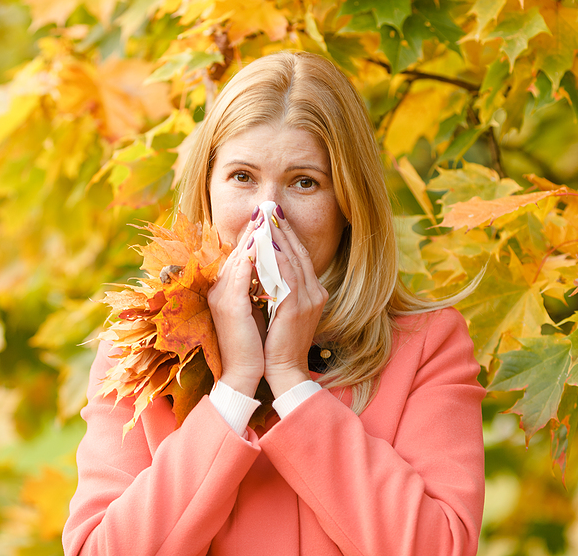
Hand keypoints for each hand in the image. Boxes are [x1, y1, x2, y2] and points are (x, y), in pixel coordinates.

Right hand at [207, 214, 265, 396]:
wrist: (246, 373)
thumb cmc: (255, 345)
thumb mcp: (257, 309)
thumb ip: (261, 287)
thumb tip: (274, 268)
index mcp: (226, 289)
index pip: (240, 254)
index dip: (255, 234)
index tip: (269, 217)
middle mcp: (219, 288)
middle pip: (238, 249)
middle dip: (255, 228)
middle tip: (269, 206)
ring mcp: (222, 294)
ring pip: (239, 255)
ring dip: (255, 234)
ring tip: (269, 216)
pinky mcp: (229, 303)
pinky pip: (241, 271)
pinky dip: (253, 254)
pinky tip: (265, 241)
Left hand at [263, 207, 327, 396]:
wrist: (283, 370)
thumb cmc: (277, 343)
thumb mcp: (280, 309)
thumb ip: (278, 286)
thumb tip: (263, 264)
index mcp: (312, 292)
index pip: (299, 256)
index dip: (287, 235)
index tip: (274, 215)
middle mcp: (314, 292)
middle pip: (299, 252)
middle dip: (283, 228)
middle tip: (270, 207)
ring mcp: (308, 299)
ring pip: (292, 260)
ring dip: (277, 238)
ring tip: (265, 218)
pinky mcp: (296, 308)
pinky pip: (285, 276)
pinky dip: (275, 259)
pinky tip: (265, 245)